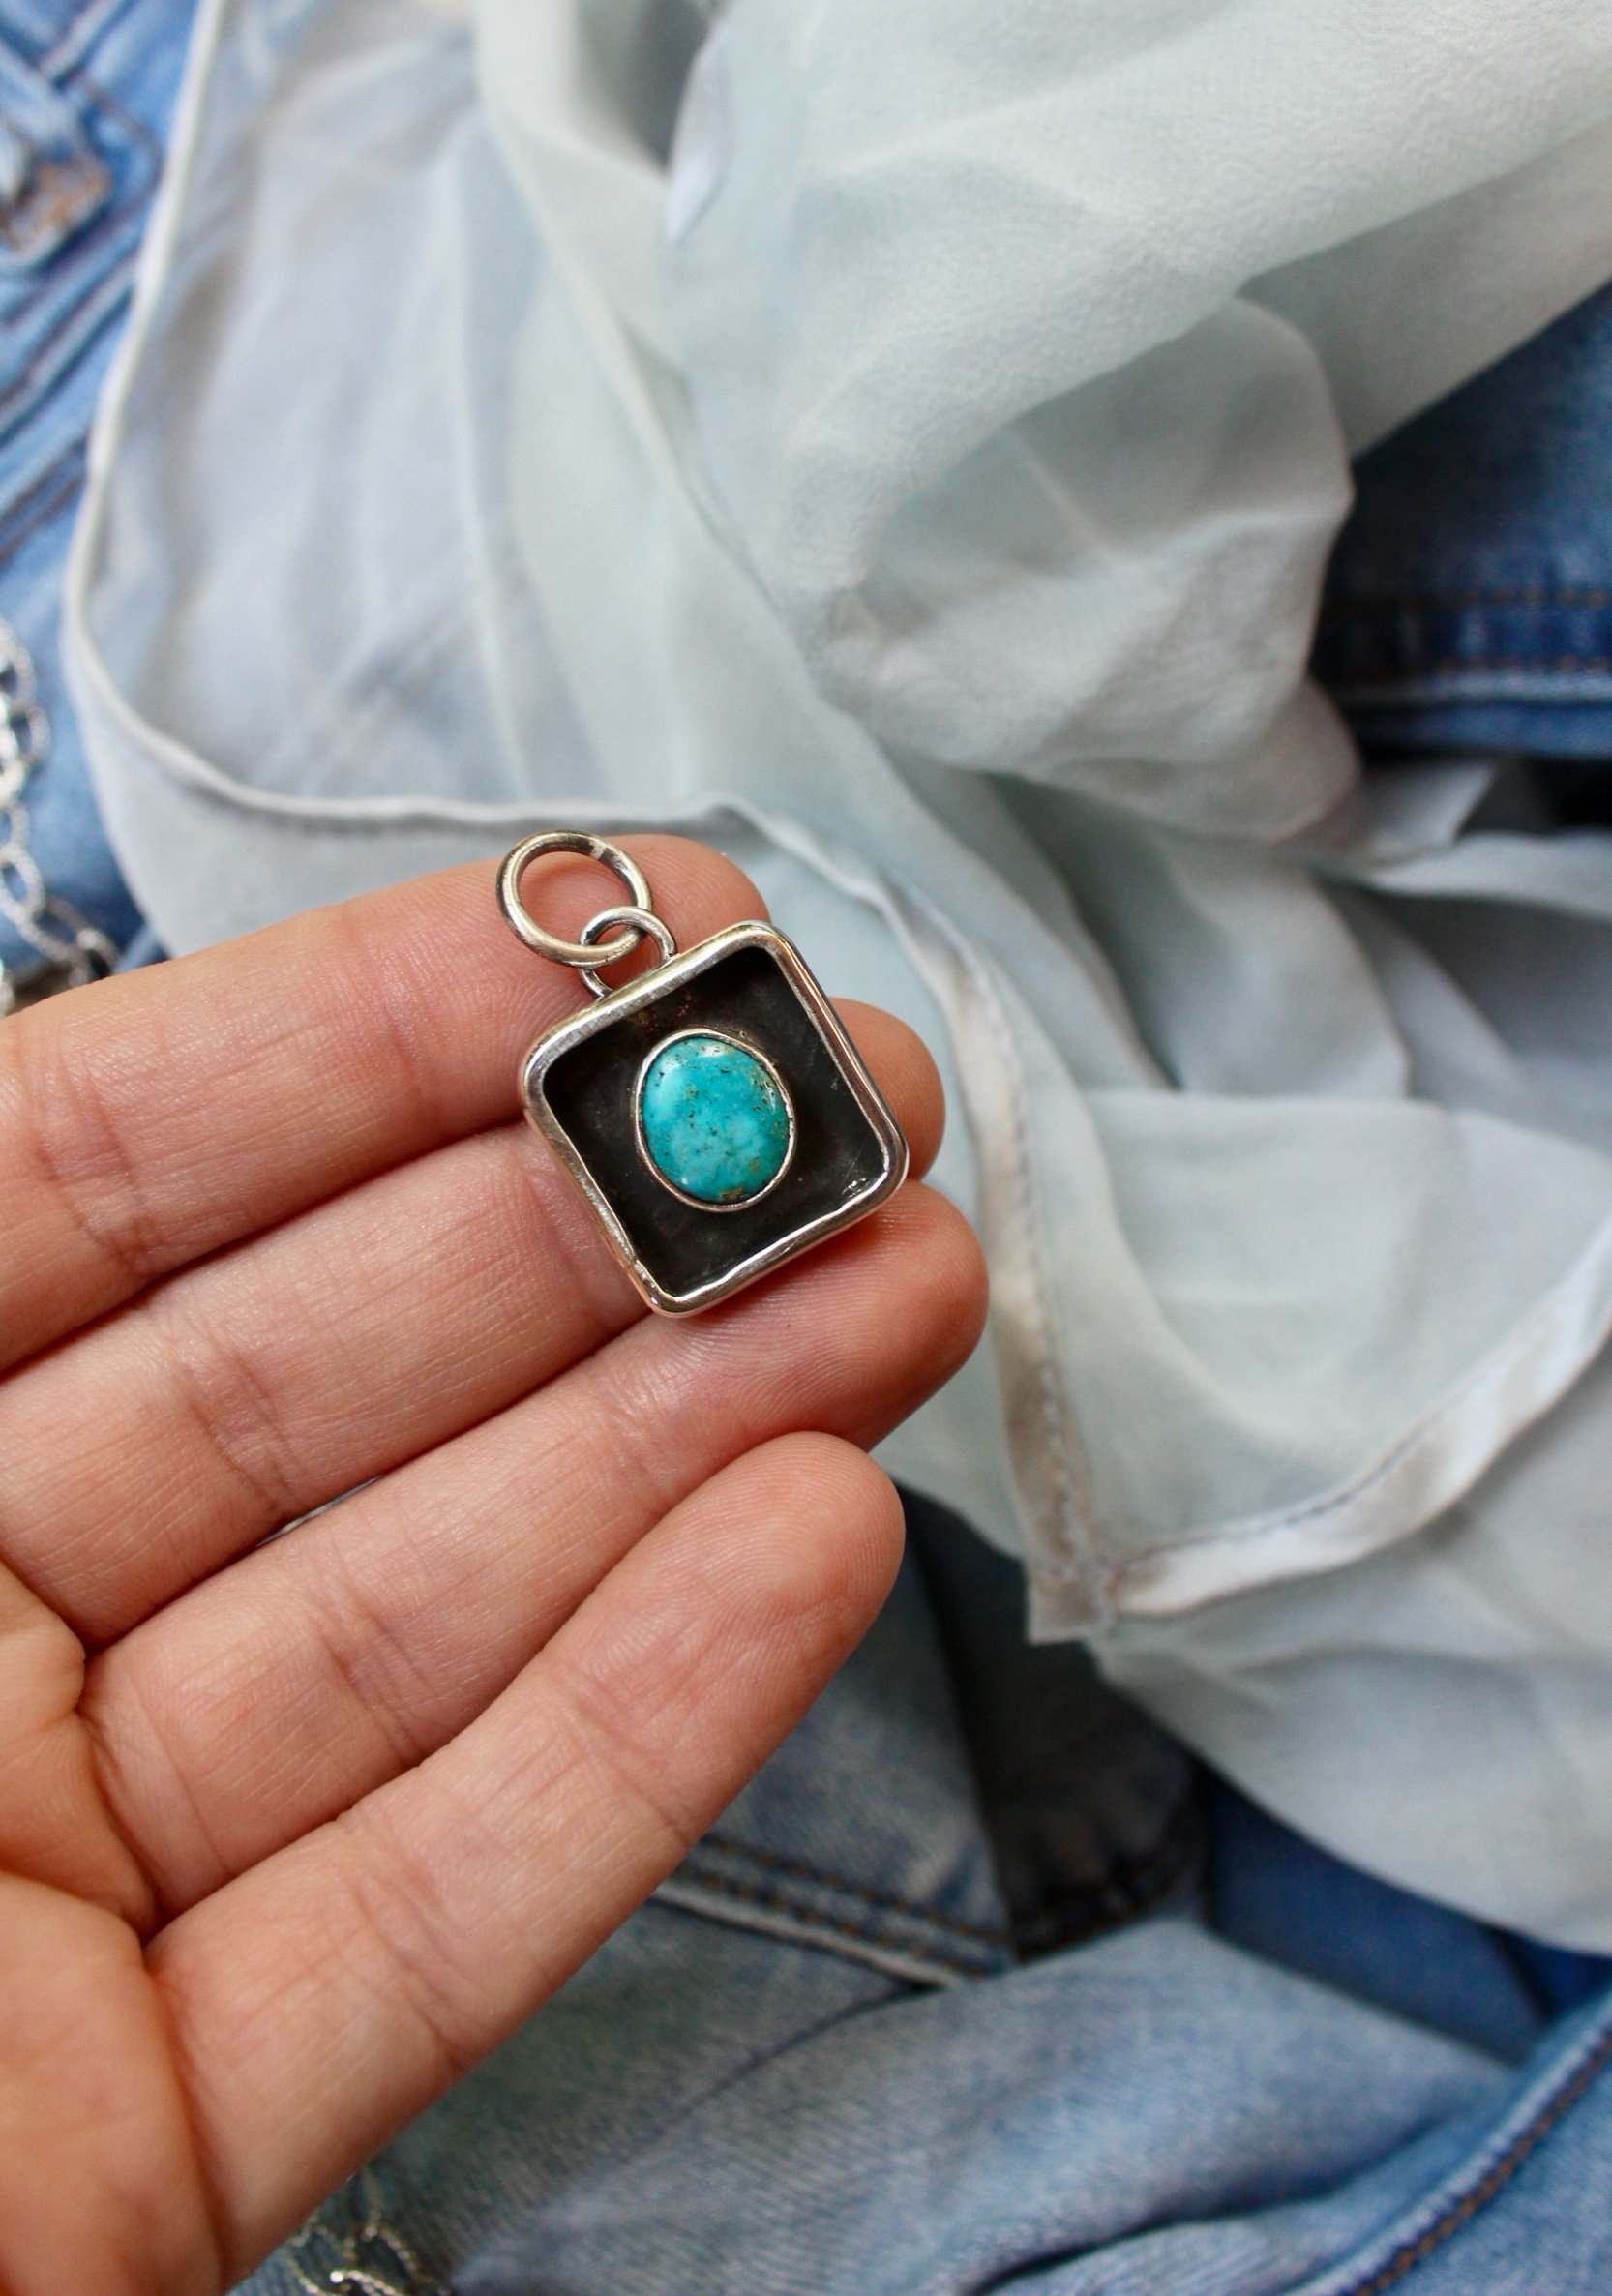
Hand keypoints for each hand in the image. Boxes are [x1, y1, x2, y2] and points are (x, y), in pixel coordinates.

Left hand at [0, 843, 983, 2295]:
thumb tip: (19, 999)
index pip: (101, 1174)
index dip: (365, 1034)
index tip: (626, 930)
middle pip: (311, 1388)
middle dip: (599, 1232)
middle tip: (859, 1118)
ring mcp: (40, 1905)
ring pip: (406, 1630)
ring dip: (677, 1457)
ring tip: (906, 1295)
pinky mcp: (152, 2153)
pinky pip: (416, 1916)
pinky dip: (626, 1741)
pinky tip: (807, 1553)